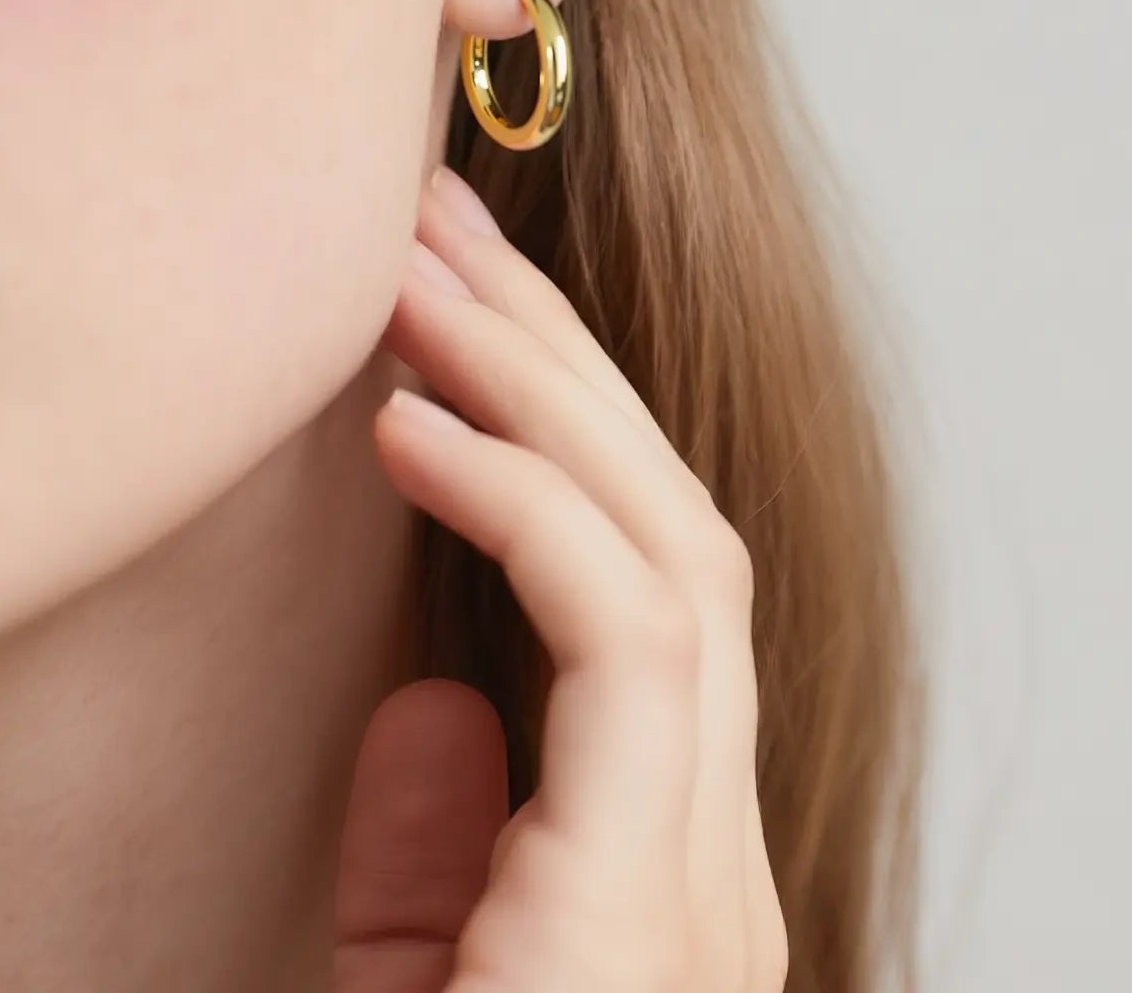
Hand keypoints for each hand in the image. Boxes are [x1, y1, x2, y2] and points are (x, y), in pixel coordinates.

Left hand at [332, 165, 789, 992]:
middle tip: (439, 222)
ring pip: (667, 554)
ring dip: (540, 391)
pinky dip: (523, 512)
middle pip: (670, 529)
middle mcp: (715, 859)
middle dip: (552, 358)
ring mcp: (705, 884)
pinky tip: (416, 431)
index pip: (646, 585)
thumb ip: (438, 860)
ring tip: (417, 276)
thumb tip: (438, 697)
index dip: (551, 425)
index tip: (445, 309)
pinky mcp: (654, 909)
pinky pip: (623, 648)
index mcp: (668, 871)